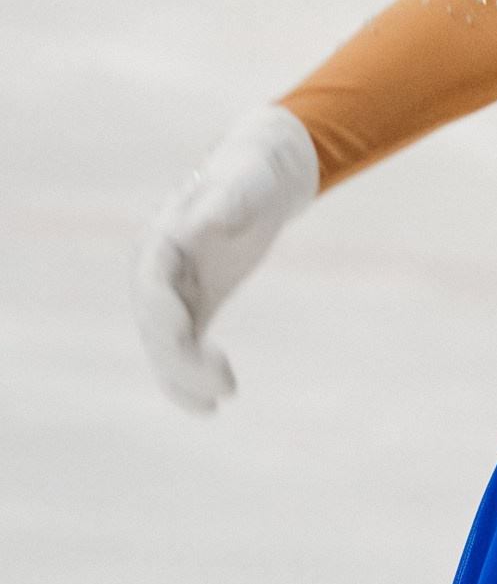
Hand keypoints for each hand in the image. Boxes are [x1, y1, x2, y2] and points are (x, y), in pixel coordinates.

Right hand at [131, 105, 318, 412]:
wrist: (257, 180)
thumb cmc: (248, 177)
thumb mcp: (241, 185)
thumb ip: (224, 202)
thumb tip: (203, 221)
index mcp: (159, 243)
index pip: (152, 288)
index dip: (164, 315)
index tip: (184, 337)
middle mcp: (154, 274)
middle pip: (155, 327)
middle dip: (182, 361)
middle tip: (226, 385)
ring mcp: (170, 294)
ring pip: (164, 348)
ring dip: (186, 379)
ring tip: (220, 400)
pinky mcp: (190, 308)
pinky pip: (181, 351)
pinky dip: (189, 380)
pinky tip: (210, 406)